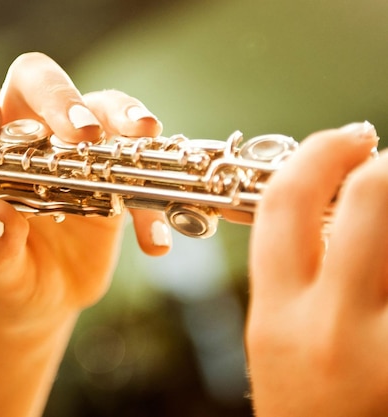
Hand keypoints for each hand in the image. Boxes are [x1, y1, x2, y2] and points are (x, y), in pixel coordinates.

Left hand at [0, 52, 168, 330]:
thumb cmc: (4, 279)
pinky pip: (139, 166)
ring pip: (99, 105)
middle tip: (83, 133)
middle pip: (37, 79)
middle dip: (60, 97)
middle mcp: (24, 134)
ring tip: (142, 137)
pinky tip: (152, 240)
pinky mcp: (111, 173)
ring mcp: (72, 149)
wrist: (38, 299)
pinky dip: (148, 201)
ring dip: (123, 116)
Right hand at [245, 121, 386, 415]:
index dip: (315, 153)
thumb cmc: (308, 408)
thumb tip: (337, 199)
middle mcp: (334, 328)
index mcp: (278, 318)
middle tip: (385, 166)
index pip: (284, 203)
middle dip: (385, 166)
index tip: (344, 139)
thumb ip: (299, 271)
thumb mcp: (279, 337)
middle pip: (371, 195)